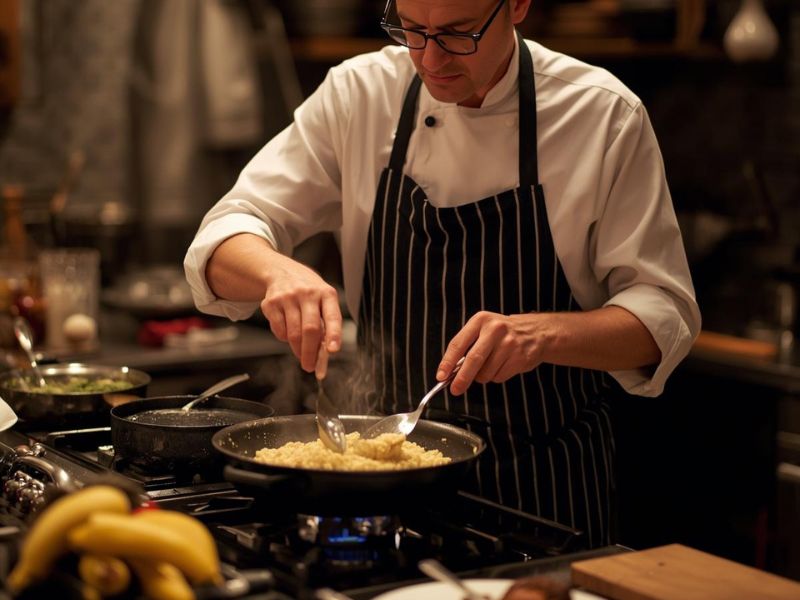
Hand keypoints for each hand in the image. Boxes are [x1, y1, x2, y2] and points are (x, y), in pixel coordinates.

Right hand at [259, 253, 341, 371]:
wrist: (282, 272)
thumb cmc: (309, 292)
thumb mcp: (323, 300)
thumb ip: (326, 324)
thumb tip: (325, 354)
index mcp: (326, 293)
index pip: (332, 316)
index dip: (334, 334)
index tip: (333, 350)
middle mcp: (307, 293)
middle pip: (310, 329)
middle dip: (310, 352)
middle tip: (310, 367)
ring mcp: (287, 297)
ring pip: (293, 333)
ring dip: (297, 349)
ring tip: (301, 354)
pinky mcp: (271, 303)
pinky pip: (279, 330)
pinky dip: (284, 338)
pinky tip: (288, 333)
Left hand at [437, 311, 549, 395]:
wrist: (535, 332)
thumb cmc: (501, 333)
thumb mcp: (483, 328)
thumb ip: (466, 346)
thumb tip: (450, 372)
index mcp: (481, 320)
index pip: (458, 343)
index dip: (447, 362)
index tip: (441, 376)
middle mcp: (495, 330)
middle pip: (473, 360)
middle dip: (462, 378)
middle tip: (455, 389)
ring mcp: (509, 344)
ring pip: (486, 372)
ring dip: (483, 376)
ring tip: (491, 364)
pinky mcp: (519, 358)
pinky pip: (499, 377)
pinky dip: (496, 376)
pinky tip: (503, 365)